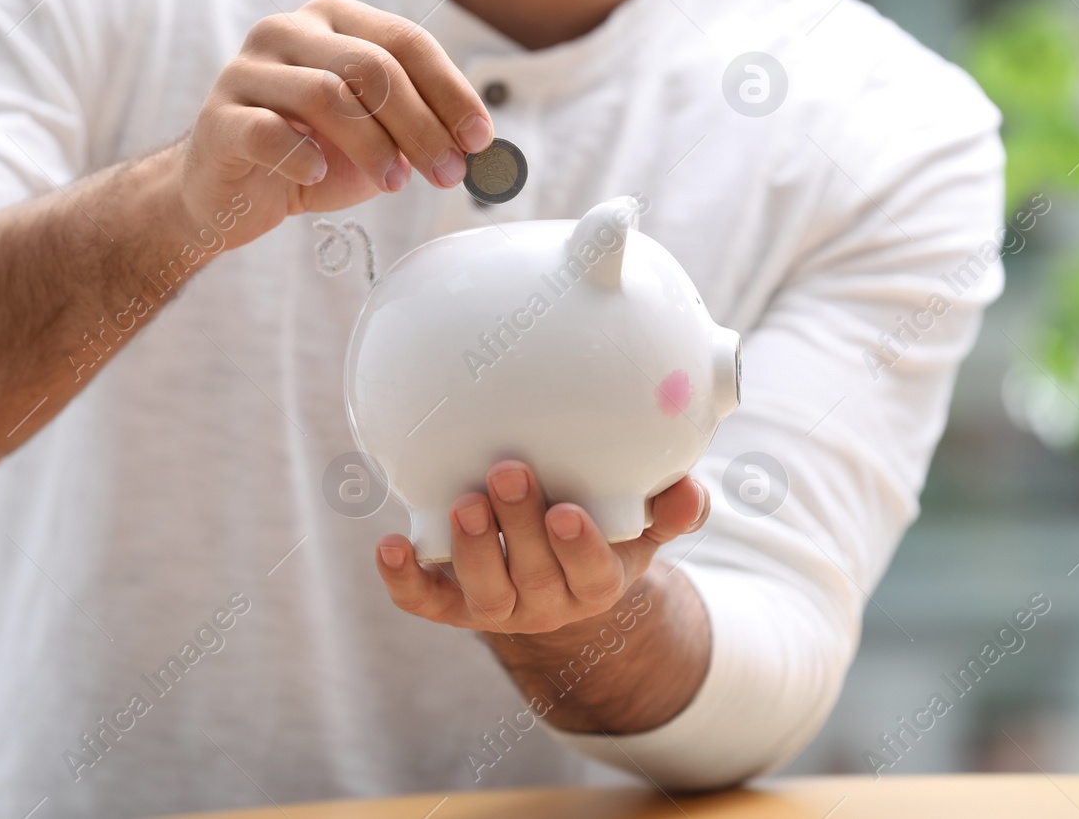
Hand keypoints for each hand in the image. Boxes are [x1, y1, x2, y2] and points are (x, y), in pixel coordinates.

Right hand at [175, 0, 493, 242]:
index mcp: (333, 20)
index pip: (406, 41)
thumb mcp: (377, 140)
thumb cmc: (310, 157)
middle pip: (372, 67)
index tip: (480, 140)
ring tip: (396, 185)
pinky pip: (268, 132)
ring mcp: (247, 71)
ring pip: (326, 94)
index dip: (451, 91)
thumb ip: (420, 132)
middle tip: (449, 174)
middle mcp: (287, 30)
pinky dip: (303, 156)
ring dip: (375, 145)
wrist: (227, 194)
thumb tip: (481, 148)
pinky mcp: (219, 118)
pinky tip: (319, 176)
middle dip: (422, 125)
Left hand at [375, 460, 710, 634]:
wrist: (557, 583)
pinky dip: (404, 579)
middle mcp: (546, 602)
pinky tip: (389, 545)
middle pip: (533, 575)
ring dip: (472, 549)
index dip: (579, 548)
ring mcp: (496, 607)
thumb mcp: (643, 527)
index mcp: (595, 583)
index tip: (568, 511)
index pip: (593, 574)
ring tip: (464, 503)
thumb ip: (672, 508)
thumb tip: (689, 487)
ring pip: (483, 592)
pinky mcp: (450, 603)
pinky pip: (425, 601)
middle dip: (519, 527)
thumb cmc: (604, 535)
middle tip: (507, 472)